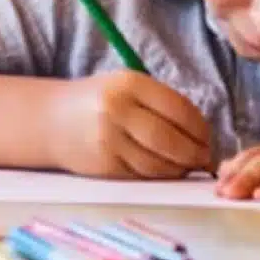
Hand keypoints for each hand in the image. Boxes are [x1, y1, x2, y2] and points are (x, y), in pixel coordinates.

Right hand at [50, 70, 213, 178]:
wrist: (50, 120)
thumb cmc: (98, 102)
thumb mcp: (127, 87)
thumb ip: (161, 104)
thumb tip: (203, 135)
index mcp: (129, 83)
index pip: (179, 109)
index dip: (201, 128)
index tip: (208, 137)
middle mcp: (117, 109)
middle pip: (171, 139)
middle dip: (195, 153)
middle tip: (204, 158)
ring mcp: (108, 139)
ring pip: (158, 163)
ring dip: (180, 169)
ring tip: (186, 166)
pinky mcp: (103, 165)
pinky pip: (142, 175)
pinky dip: (159, 176)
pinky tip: (164, 170)